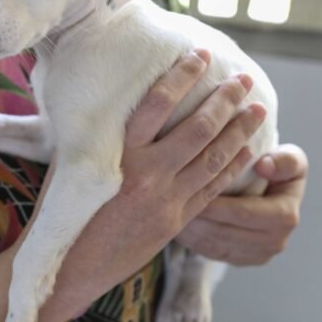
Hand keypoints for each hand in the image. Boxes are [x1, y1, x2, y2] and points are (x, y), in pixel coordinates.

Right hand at [38, 50, 267, 321]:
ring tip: (257, 110)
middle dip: (225, 100)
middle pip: (197, 128)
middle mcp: (147, 173)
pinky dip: (232, 167)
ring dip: (239, 131)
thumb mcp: (73, 163)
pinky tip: (247, 150)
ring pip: (213, 158)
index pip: (158, 103)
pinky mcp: (176, 221)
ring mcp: (166, 199)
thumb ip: (98, 135)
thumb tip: (107, 99)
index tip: (200, 55)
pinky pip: (212, 189)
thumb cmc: (65, 210)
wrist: (72, 266)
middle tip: (244, 79)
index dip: (182, 75)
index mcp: (118, 152)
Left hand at [175, 144, 307, 265]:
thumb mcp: (289, 157)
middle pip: (224, 232)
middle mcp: (274, 242)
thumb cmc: (277, 166)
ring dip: (188, 231)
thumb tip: (265, 166)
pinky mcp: (239, 259)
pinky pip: (209, 252)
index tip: (189, 189)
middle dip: (196, 218)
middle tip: (168, 202)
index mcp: (285, 216)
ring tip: (165, 213)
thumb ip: (284, 159)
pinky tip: (172, 224)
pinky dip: (190, 240)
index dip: (215, 203)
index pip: (243, 212)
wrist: (274, 188)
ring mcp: (256, 254)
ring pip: (213, 245)